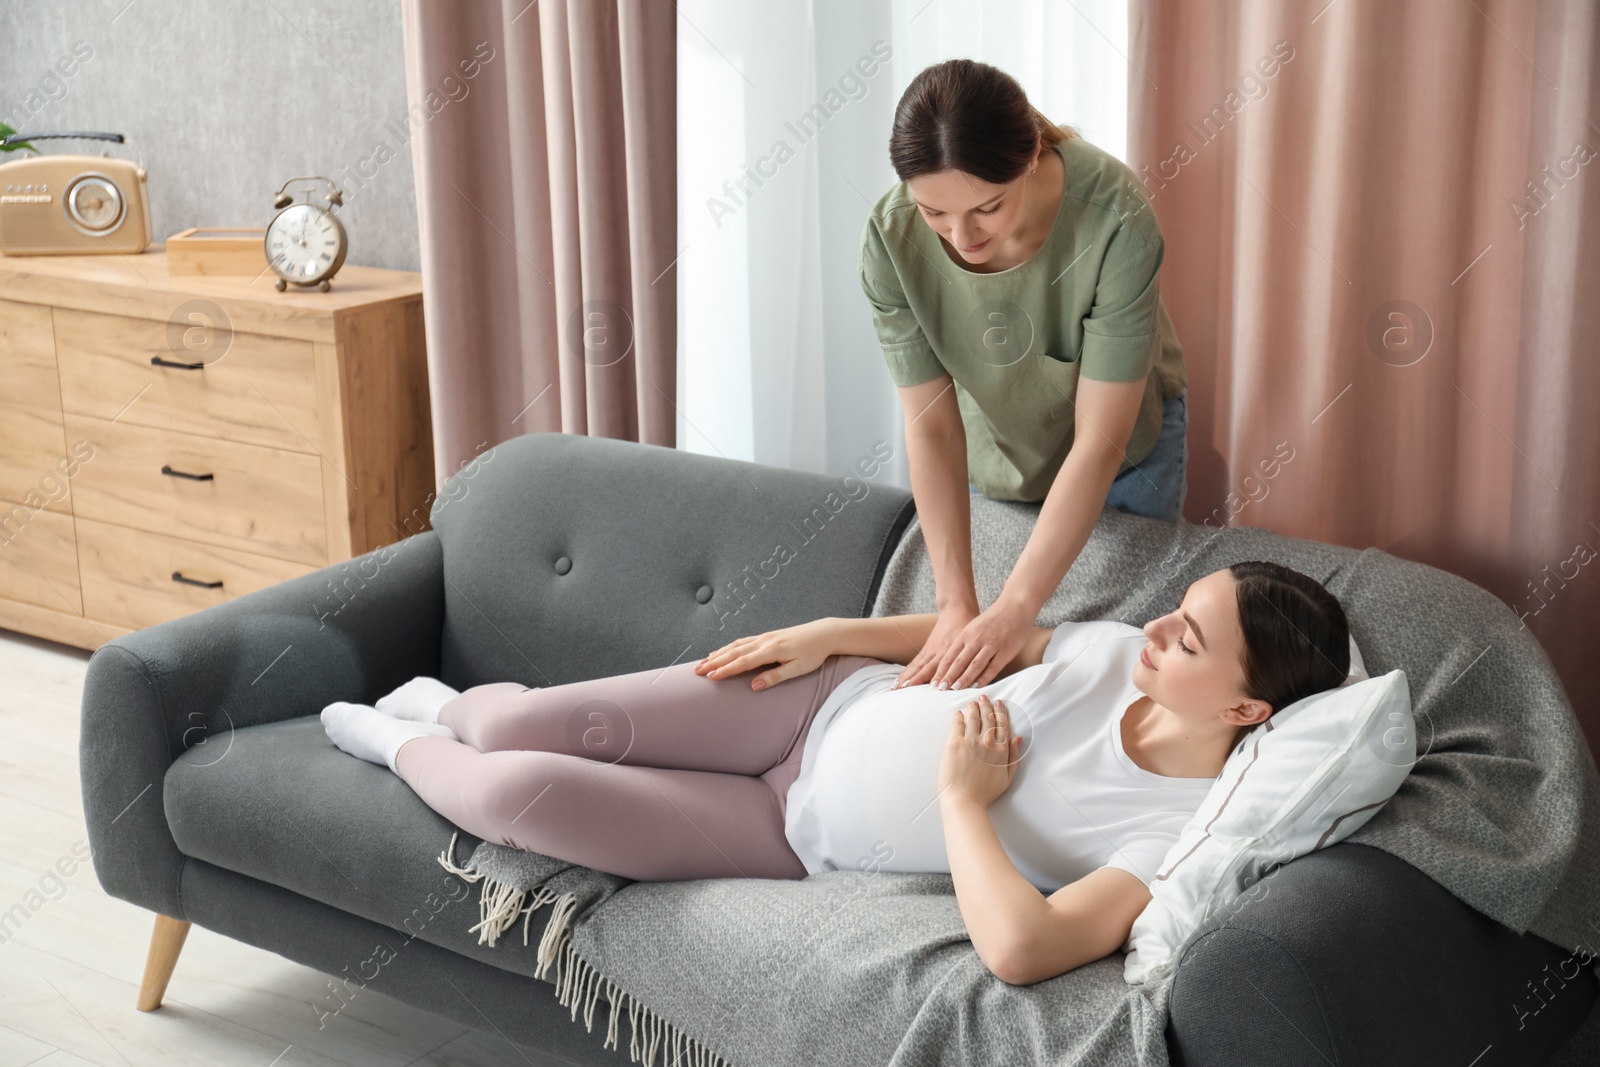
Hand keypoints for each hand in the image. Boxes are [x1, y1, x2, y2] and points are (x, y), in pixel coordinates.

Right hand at [694, 619, 832, 690]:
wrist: (824, 633)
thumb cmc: (814, 654)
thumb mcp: (798, 668)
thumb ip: (776, 677)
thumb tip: (754, 686)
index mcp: (771, 651)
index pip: (743, 662)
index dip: (725, 670)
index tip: (710, 677)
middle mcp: (764, 642)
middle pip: (734, 653)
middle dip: (714, 662)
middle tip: (696, 671)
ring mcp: (764, 637)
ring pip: (735, 646)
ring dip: (718, 654)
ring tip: (702, 663)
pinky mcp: (766, 636)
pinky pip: (742, 641)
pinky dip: (728, 647)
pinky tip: (720, 651)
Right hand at [894, 605, 976, 688]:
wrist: (956, 610)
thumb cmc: (967, 626)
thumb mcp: (972, 642)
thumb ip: (972, 659)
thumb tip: (975, 678)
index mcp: (949, 650)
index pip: (940, 668)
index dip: (934, 679)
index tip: (927, 691)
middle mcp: (937, 651)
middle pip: (923, 668)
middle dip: (913, 681)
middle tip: (902, 692)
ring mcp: (930, 650)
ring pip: (916, 665)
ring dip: (906, 677)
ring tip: (896, 687)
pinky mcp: (927, 648)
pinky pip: (915, 661)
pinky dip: (907, 670)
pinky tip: (900, 678)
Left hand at [929, 597, 1034, 689]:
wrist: (1016, 605)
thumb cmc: (995, 617)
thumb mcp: (975, 626)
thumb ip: (966, 641)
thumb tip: (955, 660)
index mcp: (966, 634)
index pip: (950, 656)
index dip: (941, 670)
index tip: (934, 681)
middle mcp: (976, 640)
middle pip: (959, 662)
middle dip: (948, 677)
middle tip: (939, 689)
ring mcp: (991, 645)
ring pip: (974, 666)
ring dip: (964, 679)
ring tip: (955, 690)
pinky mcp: (1005, 651)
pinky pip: (993, 668)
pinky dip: (984, 678)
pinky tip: (977, 686)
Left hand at [938, 695, 1021, 806]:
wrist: (964, 800)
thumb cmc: (985, 792)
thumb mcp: (1007, 777)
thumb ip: (1014, 756)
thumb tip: (1018, 738)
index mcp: (1001, 750)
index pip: (1002, 724)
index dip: (1000, 712)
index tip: (999, 704)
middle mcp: (987, 742)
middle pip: (988, 717)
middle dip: (987, 705)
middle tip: (985, 698)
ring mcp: (970, 741)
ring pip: (973, 718)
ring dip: (974, 708)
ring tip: (973, 702)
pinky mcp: (954, 743)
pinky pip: (958, 724)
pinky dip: (959, 717)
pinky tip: (960, 714)